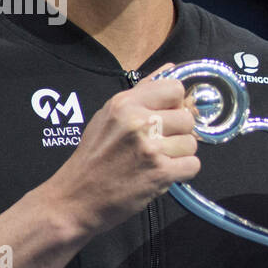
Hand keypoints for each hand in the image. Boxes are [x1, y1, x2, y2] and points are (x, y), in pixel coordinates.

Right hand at [42, 64, 200, 236]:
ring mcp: (149, 147)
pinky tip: (162, 174)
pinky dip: (182, 173)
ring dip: (180, 155)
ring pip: (192, 143)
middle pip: (188, 117)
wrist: (74, 200)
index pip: (175, 88)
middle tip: (160, 145)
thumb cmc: (92, 158)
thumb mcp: (108, 116)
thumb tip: (172, 68)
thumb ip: (142, 92)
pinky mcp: (159, 173)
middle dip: (179, 133)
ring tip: (158, 161)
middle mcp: (138, 121)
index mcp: (124, 103)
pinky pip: (193, 165)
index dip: (176, 104)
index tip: (166, 117)